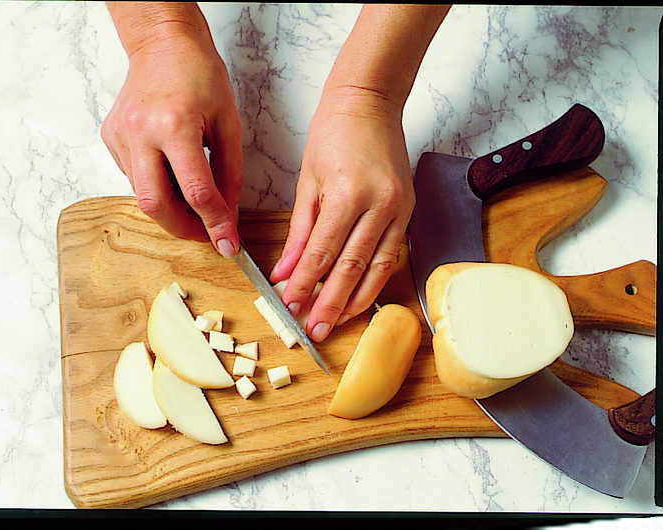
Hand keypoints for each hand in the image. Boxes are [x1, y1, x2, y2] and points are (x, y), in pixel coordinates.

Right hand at [101, 28, 242, 256]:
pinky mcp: (111, 137)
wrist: (163, 45)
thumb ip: (229, 176)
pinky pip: (134, 177)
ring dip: (171, 207)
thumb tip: (227, 216)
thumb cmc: (201, 76)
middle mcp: (141, 132)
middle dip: (183, 228)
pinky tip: (170, 171)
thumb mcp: (229, 125)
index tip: (228, 243)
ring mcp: (120, 135)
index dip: (216, 223)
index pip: (197, 192)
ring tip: (193, 197)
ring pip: (143, 194)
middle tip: (205, 231)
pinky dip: (157, 186)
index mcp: (175, 126)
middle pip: (156, 205)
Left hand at [270, 88, 414, 340]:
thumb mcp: (306, 181)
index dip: (305, 285)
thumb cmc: (333, 133)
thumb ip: (299, 231)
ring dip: (356, 300)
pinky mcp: (408, 210)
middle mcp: (379, 204)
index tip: (290, 307)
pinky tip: (361, 297)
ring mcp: (399, 208)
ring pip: (378, 268)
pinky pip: (392, 254)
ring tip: (337, 322)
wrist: (369, 102)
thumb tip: (286, 270)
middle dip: (330, 304)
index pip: (321, 253)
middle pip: (352, 268)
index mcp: (348, 193)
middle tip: (314, 330)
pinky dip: (376, 280)